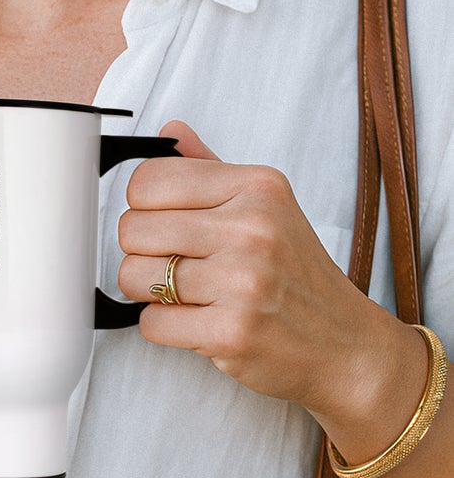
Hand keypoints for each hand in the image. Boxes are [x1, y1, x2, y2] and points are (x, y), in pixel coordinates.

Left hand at [117, 120, 422, 435]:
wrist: (345, 345)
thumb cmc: (298, 278)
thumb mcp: (267, 207)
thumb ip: (210, 169)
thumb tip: (169, 132)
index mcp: (257, 187)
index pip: (148, 180)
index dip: (144, 209)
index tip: (165, 226)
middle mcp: (252, 228)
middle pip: (132, 229)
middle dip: (142, 253)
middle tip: (175, 266)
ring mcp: (243, 281)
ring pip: (133, 276)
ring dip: (148, 293)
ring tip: (188, 295)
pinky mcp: (232, 332)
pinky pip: (151, 322)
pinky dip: (164, 326)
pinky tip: (197, 322)